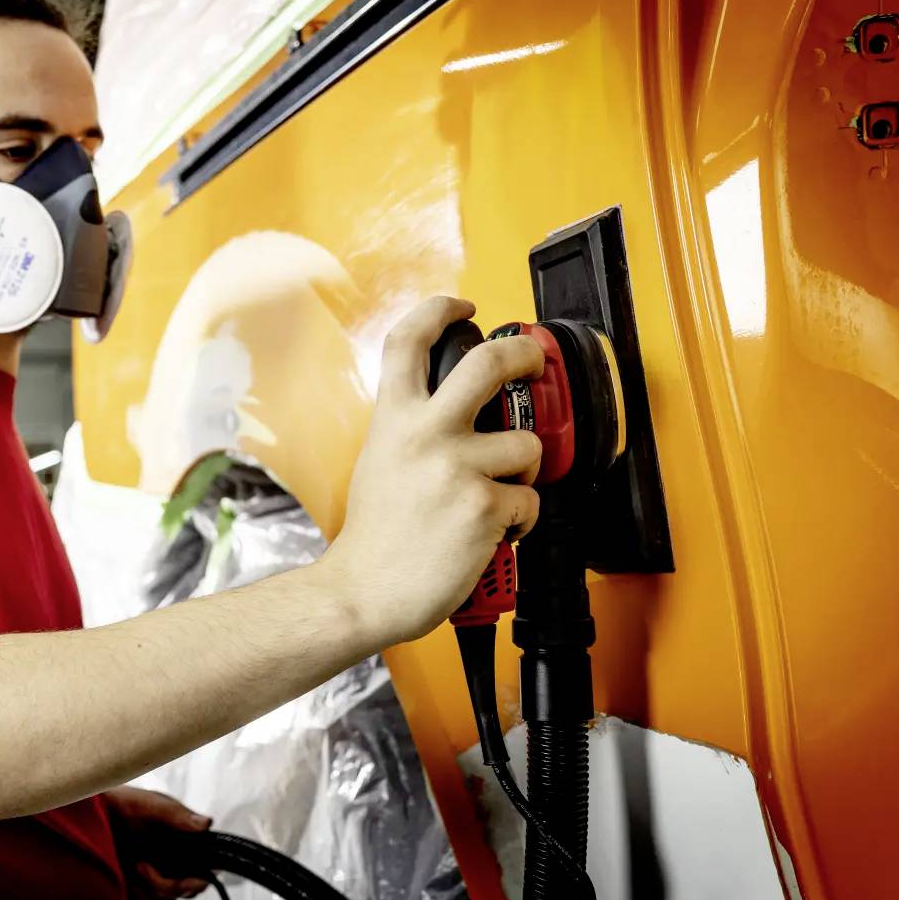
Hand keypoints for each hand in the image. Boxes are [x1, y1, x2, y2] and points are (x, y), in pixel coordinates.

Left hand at [103, 786, 212, 899]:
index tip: (185, 879)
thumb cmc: (121, 804)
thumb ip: (176, 815)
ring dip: (146, 888)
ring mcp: (154, 878)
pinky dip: (133, 895)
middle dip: (166, 885)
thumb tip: (206, 824)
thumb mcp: (150, 805)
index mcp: (184, 843)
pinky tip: (121, 875)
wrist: (87, 815)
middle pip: (187, 891)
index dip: (199, 879)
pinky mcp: (136, 891)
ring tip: (129, 864)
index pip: (206, 870)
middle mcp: (173, 862)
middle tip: (142, 866)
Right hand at [323, 296, 543, 647]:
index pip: (409, 340)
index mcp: (393, 419)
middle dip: (524, 357)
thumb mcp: (379, 462)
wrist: (364, 592)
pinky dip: (520, 521)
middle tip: (533, 362)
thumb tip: (451, 416)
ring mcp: (457, 468)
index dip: (440, 310)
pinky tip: (492, 533)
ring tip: (502, 495)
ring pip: (527, 446)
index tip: (462, 307)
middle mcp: (425, 434)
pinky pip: (530, 501)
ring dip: (526, 472)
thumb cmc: (374, 539)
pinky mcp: (484, 506)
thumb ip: (411, 430)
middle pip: (489, 364)